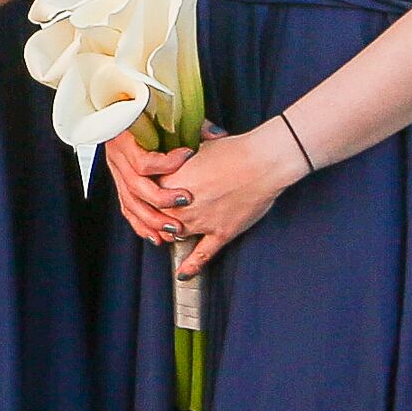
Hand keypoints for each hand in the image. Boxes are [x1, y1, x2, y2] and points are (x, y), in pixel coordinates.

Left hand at [106, 122, 305, 275]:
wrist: (263, 163)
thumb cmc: (235, 150)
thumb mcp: (201, 144)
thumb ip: (186, 146)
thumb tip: (183, 135)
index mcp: (173, 182)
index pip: (148, 193)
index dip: (147, 193)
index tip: (148, 192)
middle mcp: (182, 206)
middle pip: (158, 216)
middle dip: (156, 215)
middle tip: (156, 214)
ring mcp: (201, 222)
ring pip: (176, 233)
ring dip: (170, 234)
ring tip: (167, 236)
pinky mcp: (221, 233)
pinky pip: (202, 254)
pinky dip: (191, 266)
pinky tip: (183, 275)